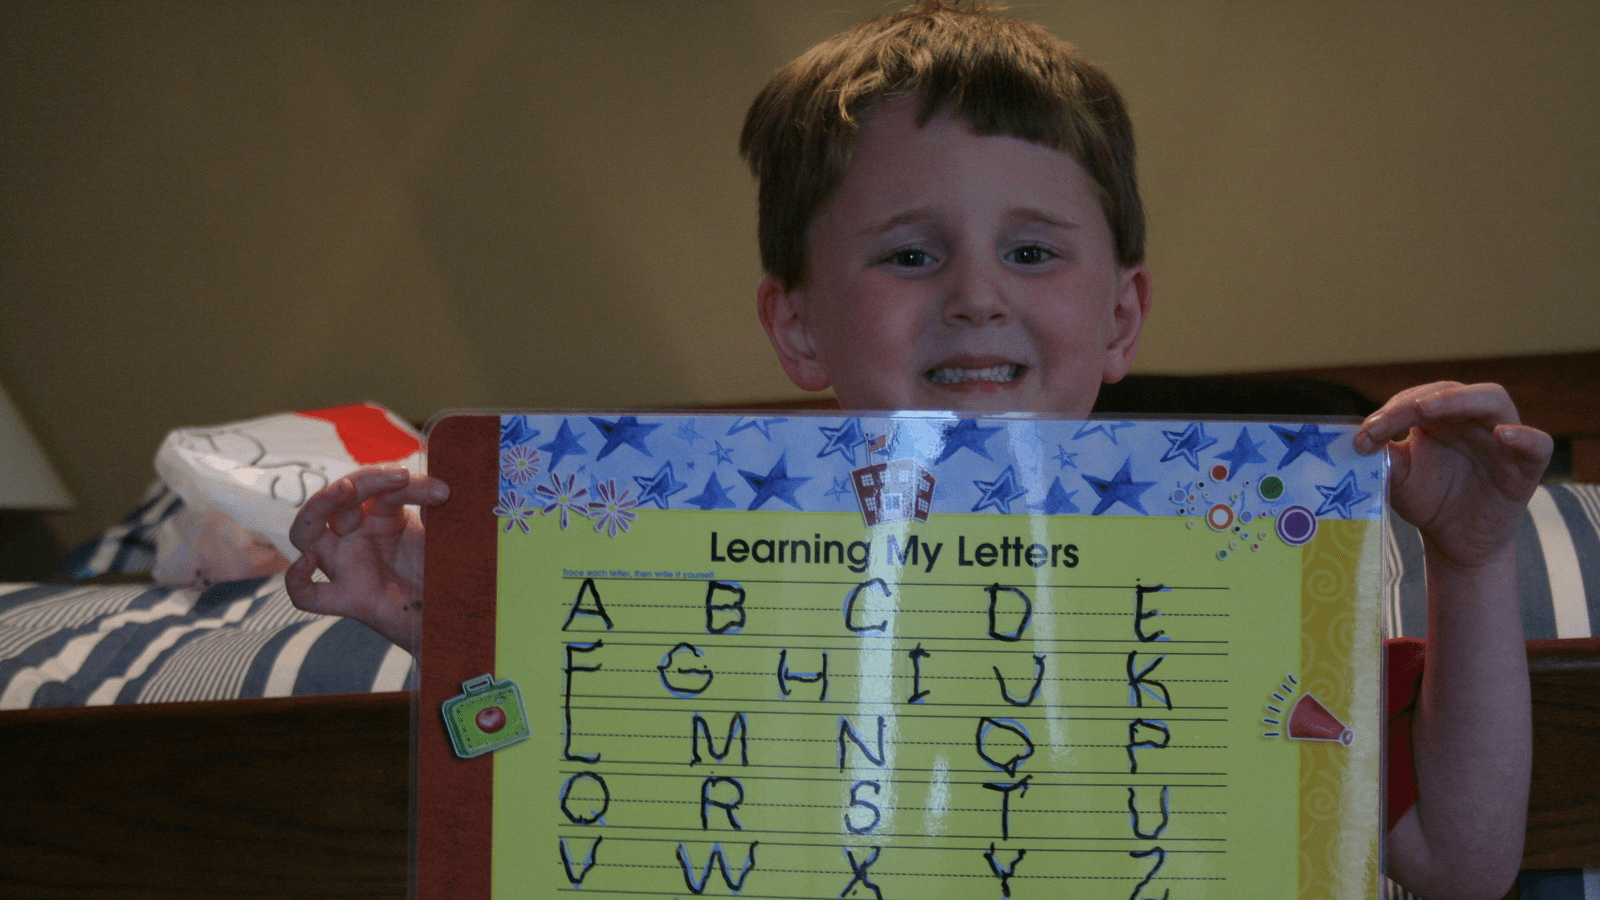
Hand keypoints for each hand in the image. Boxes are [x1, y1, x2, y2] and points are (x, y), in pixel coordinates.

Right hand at [286, 464, 449, 653]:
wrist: (450, 617)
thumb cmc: (442, 573)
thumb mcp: (443, 537)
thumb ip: (439, 514)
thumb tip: (446, 487)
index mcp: (381, 516)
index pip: (383, 489)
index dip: (412, 485)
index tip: (444, 493)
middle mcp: (356, 535)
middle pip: (340, 498)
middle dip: (364, 480)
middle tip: (399, 476)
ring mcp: (346, 565)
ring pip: (306, 532)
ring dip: (319, 503)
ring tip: (345, 487)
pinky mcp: (348, 599)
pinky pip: (307, 595)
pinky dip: (297, 580)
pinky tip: (308, 562)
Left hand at [1354, 381, 1550, 568]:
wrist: (1454, 540)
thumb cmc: (1428, 499)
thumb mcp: (1398, 476)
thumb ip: (1383, 454)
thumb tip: (1358, 437)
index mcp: (1441, 416)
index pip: (1419, 398)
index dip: (1390, 411)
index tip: (1363, 437)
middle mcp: (1473, 419)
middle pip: (1453, 391)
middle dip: (1416, 401)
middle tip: (1389, 418)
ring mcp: (1502, 439)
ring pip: (1494, 400)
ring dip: (1459, 400)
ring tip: (1426, 409)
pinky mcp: (1526, 467)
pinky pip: (1538, 445)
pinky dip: (1524, 436)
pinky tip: (1503, 434)